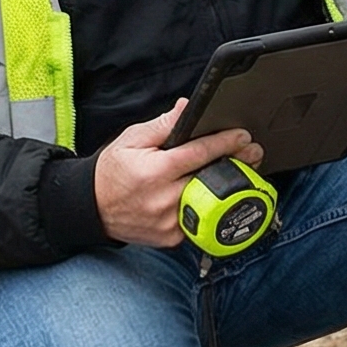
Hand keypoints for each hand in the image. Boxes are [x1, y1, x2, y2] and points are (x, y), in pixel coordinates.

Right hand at [91, 99, 261, 247]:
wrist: (93, 207)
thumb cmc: (113, 170)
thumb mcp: (132, 138)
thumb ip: (164, 124)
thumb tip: (187, 109)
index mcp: (155, 171)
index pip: (199, 154)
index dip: (225, 143)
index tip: (243, 136)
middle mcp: (164, 199)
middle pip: (211, 179)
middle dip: (236, 164)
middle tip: (253, 153)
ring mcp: (169, 222)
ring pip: (210, 202)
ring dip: (228, 186)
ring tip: (240, 171)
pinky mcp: (171, 238)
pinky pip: (199, 220)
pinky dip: (208, 206)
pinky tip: (214, 194)